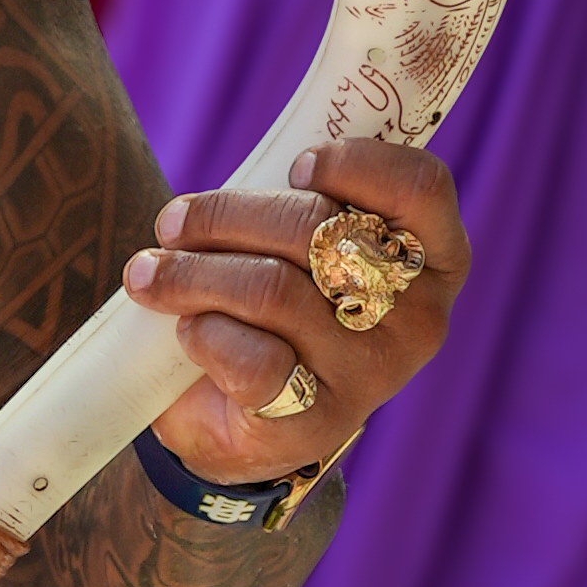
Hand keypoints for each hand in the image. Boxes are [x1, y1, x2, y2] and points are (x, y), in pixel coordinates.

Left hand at [132, 132, 467, 491]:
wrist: (250, 423)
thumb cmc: (282, 309)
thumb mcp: (305, 247)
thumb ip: (305, 200)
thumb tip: (255, 164)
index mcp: (434, 258)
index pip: (420, 187)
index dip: (352, 162)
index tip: (294, 165)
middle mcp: (417, 317)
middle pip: (318, 230)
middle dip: (227, 216)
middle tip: (174, 223)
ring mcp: (372, 373)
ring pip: (272, 290)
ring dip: (193, 273)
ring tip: (152, 273)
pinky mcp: (318, 420)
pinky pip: (252, 360)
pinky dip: (204, 334)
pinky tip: (188, 330)